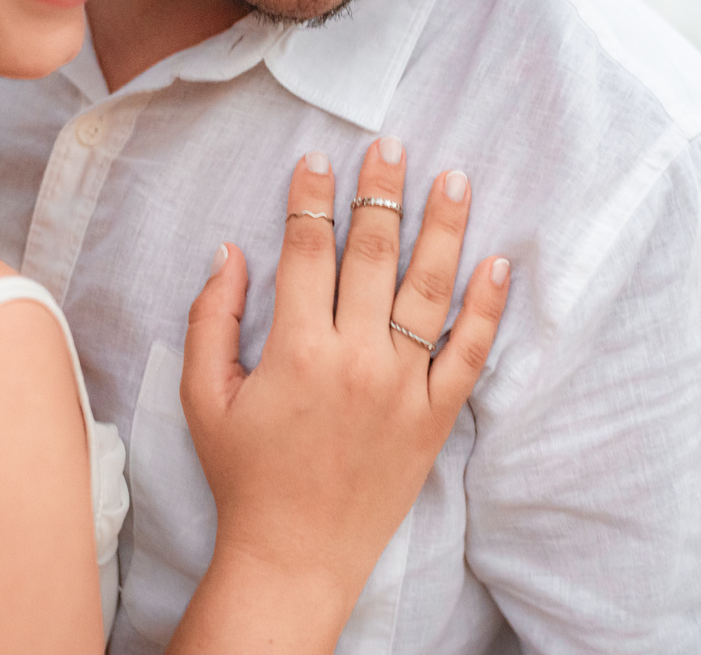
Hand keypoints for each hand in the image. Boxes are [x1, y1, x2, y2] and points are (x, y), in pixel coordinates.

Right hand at [174, 138, 508, 650]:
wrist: (295, 555)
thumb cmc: (245, 475)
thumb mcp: (202, 397)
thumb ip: (210, 320)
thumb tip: (229, 251)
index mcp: (296, 351)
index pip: (307, 250)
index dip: (311, 198)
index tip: (317, 160)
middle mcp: (356, 359)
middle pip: (374, 254)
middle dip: (382, 193)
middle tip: (393, 145)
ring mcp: (403, 388)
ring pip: (430, 291)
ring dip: (443, 228)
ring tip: (455, 178)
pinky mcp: (435, 418)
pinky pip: (471, 355)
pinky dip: (488, 309)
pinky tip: (498, 264)